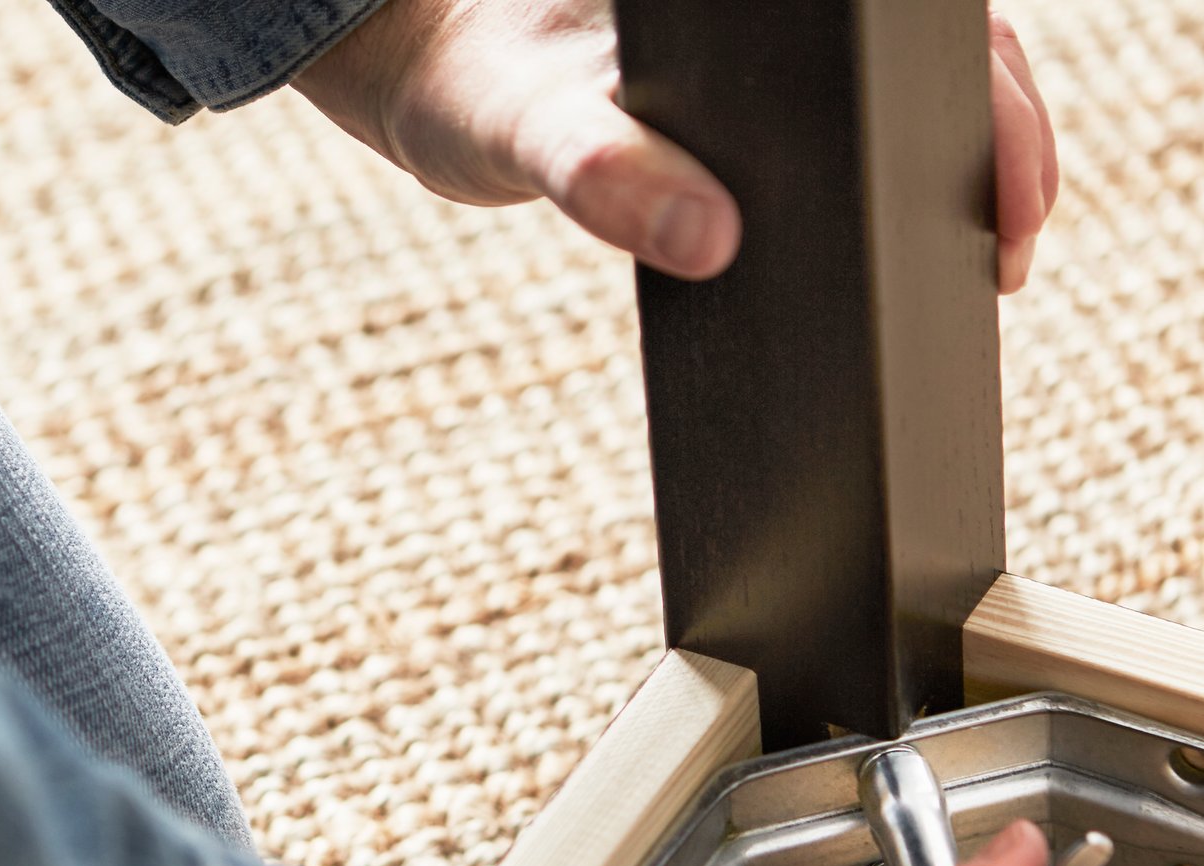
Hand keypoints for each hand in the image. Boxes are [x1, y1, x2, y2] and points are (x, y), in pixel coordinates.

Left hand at [295, 1, 1056, 288]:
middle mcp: (776, 6)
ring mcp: (762, 49)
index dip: (987, 115)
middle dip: (983, 158)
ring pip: (889, 104)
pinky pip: (830, 135)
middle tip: (997, 268)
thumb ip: (601, 176)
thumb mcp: (519, 126)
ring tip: (963, 271)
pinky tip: (874, 254)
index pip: (918, 32)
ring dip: (933, 179)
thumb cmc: (463, 78)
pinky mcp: (737, 93)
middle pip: (931, 66)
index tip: (1013, 211)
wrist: (421, 64)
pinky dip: (867, 190)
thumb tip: (713, 238)